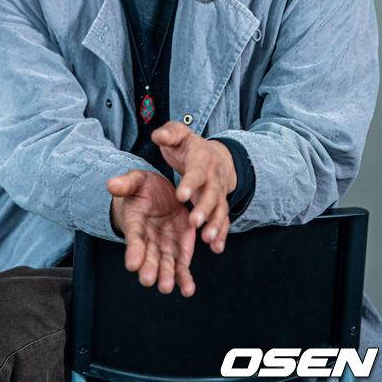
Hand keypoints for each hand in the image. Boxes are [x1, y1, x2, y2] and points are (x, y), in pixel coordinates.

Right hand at [107, 169, 196, 297]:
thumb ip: (126, 184)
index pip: (134, 239)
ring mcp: (164, 248)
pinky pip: (181, 268)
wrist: (161, 195)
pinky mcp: (179, 251)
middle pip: (148, 257)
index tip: (132, 263)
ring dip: (166, 277)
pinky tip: (188, 290)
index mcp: (136, 225)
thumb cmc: (144, 189)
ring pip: (165, 266)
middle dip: (148, 269)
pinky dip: (184, 279)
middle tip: (147, 279)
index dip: (133, 251)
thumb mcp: (137, 181)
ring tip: (166, 287)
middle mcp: (148, 241)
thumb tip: (110, 184)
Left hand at [151, 121, 236, 253]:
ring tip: (208, 239)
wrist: (215, 155)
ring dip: (215, 225)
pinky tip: (217, 248)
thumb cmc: (190, 147)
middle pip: (211, 194)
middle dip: (204, 209)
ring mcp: (218, 193)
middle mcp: (213, 178)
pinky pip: (223, 221)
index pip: (196, 172)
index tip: (181, 195)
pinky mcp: (220, 206)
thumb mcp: (179, 134)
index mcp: (201, 160)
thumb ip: (169, 134)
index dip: (190, 183)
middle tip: (195, 222)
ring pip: (219, 210)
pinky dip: (222, 234)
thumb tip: (159, 136)